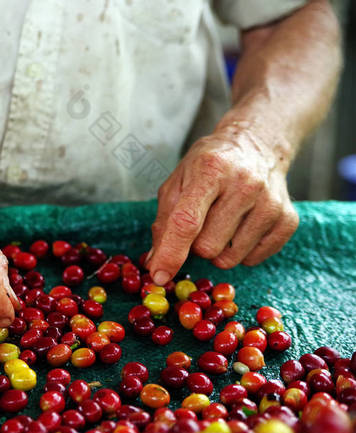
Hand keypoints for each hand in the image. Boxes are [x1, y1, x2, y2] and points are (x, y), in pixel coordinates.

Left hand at [146, 126, 298, 284]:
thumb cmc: (209, 167)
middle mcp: (245, 185)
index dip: (171, 252)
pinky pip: (252, 260)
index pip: (187, 221)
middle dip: (195, 244)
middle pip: (207, 246)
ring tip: (222, 222)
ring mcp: (270, 203)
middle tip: (201, 223)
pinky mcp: (288, 220)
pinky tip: (241, 226)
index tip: (160, 275)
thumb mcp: (178, 182)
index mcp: (210, 170)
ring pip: (229, 258)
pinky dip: (240, 252)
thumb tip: (156, 265)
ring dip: (218, 249)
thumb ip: (164, 223)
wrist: (255, 146)